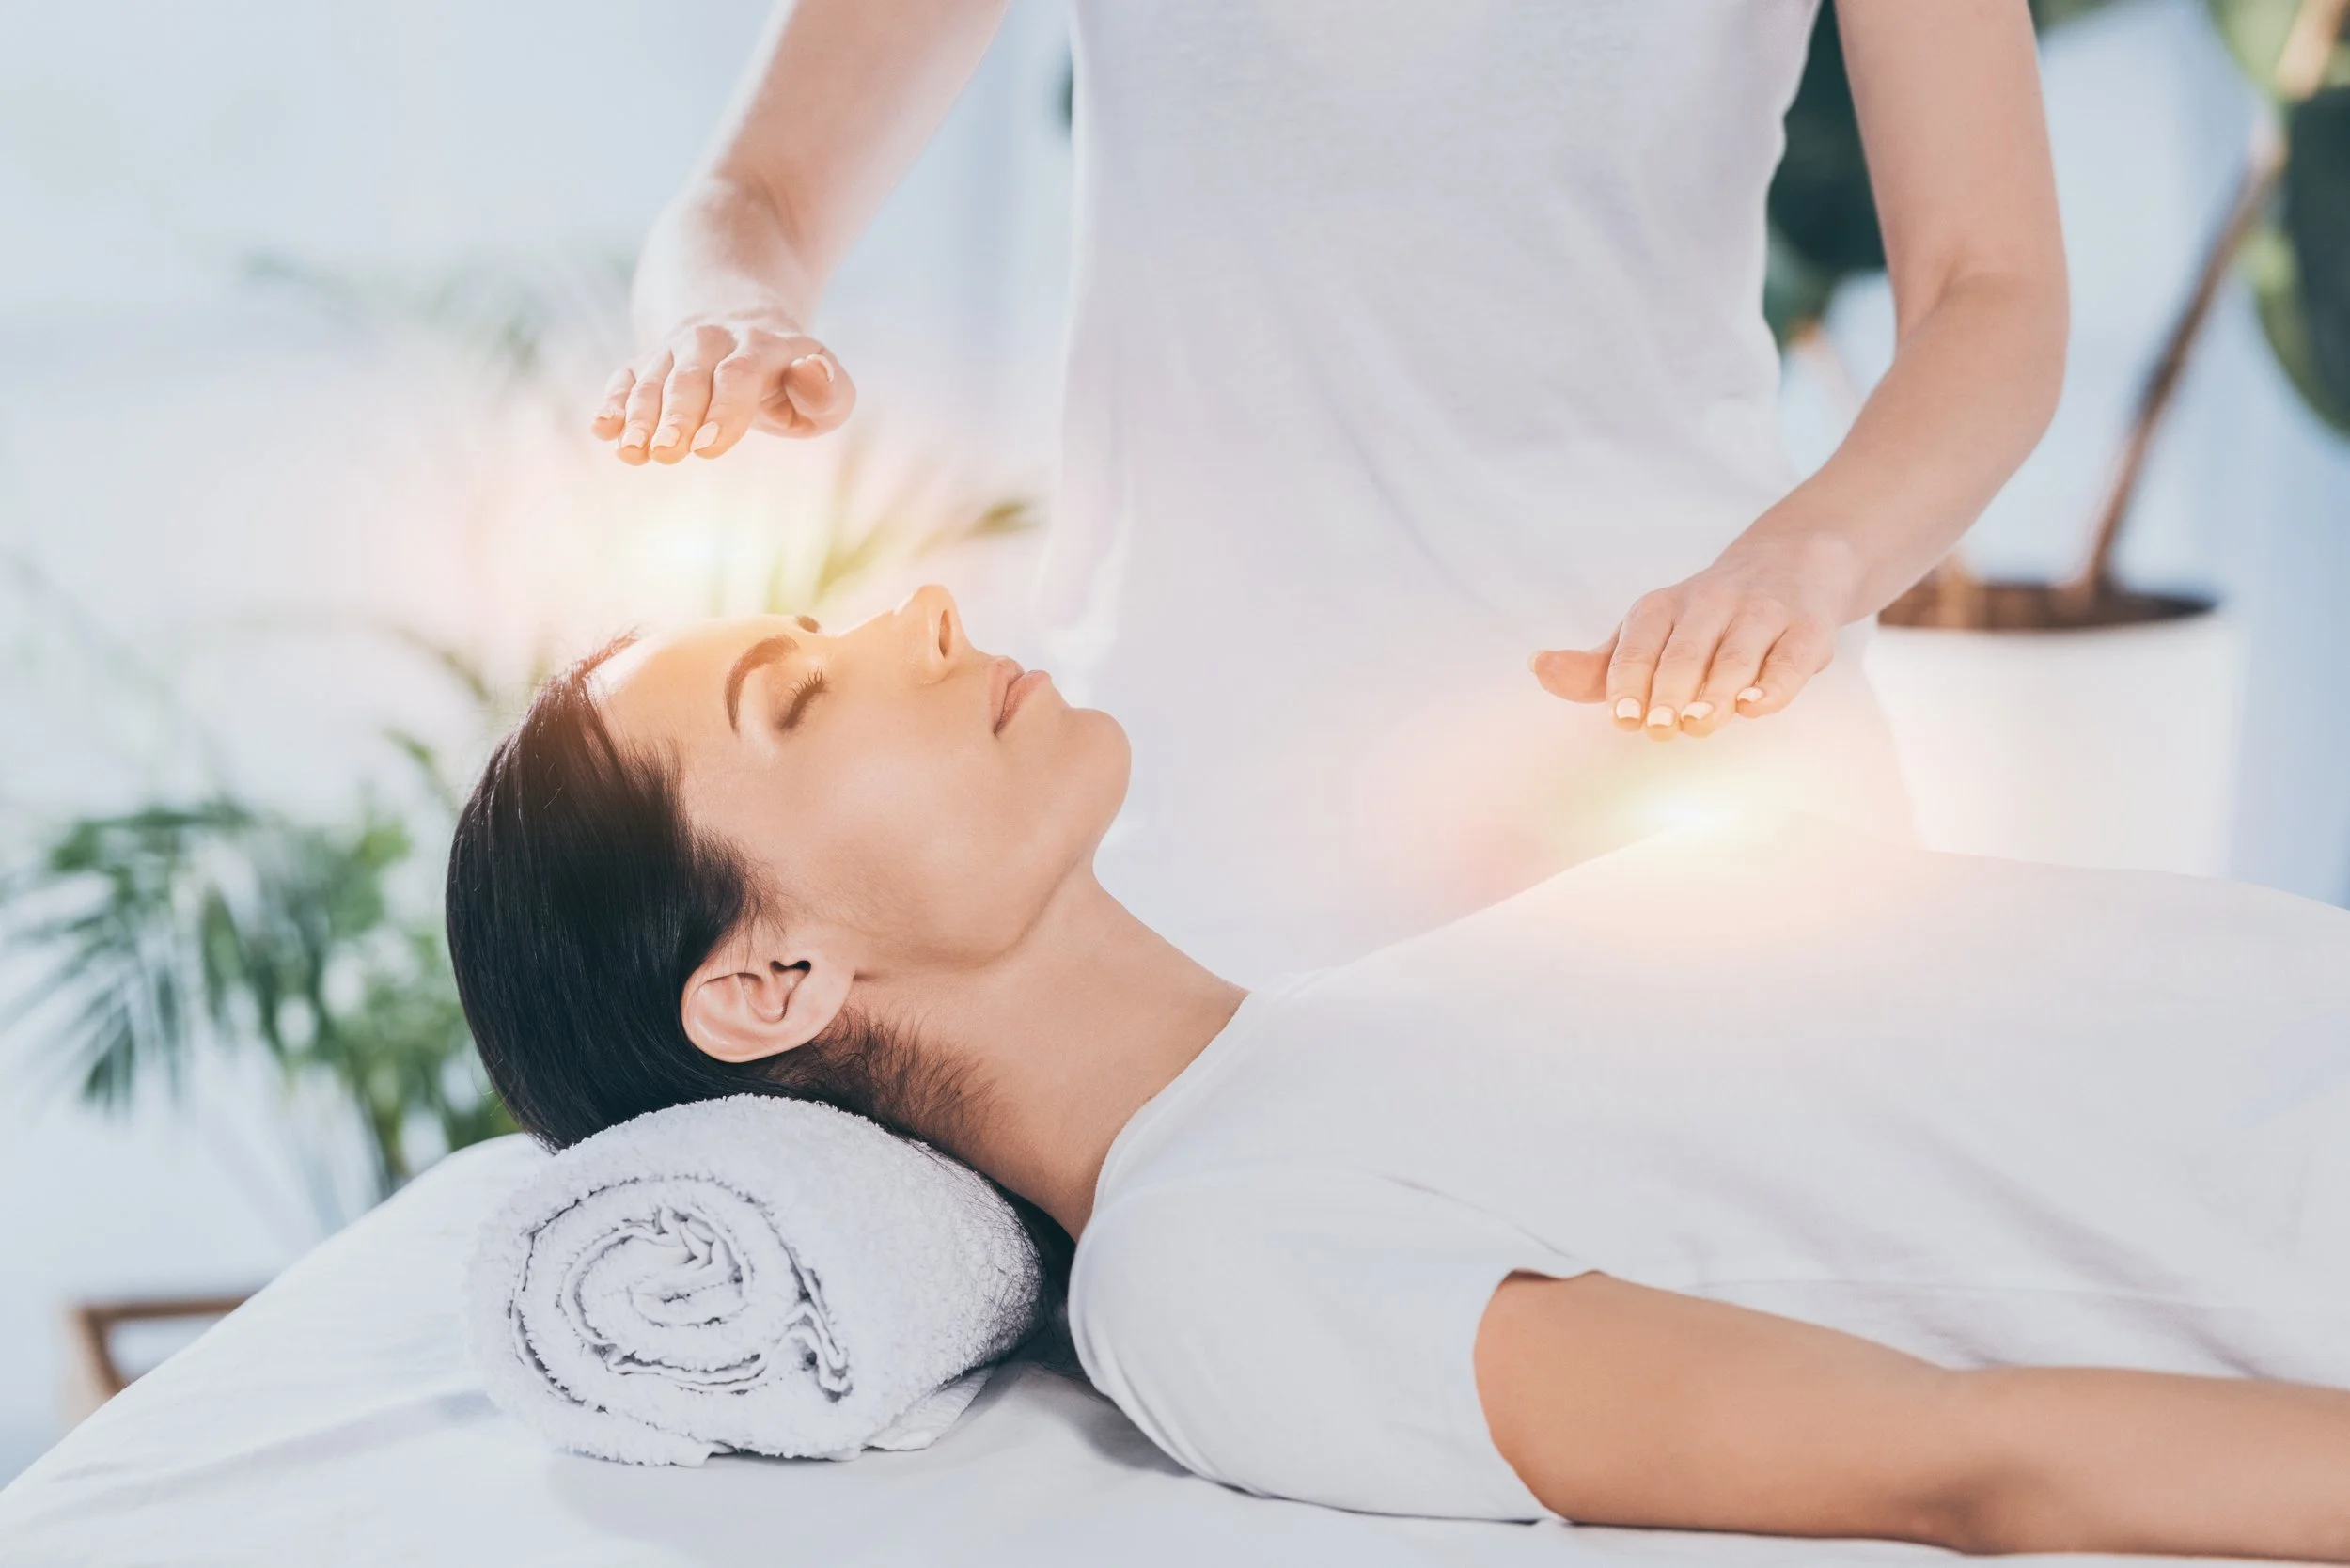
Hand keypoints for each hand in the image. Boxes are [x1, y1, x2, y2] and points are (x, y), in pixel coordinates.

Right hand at [591, 312, 853, 464]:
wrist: (743, 327)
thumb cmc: (794, 382)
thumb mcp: (829, 391)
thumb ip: (829, 392)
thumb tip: (810, 371)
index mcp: (764, 346)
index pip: (739, 375)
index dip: (723, 410)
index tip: (708, 447)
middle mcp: (714, 341)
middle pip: (690, 377)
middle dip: (677, 416)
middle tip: (665, 453)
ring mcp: (676, 350)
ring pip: (653, 379)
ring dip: (639, 416)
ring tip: (631, 452)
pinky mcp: (648, 364)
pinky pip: (625, 378)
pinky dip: (613, 402)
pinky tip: (602, 429)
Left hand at [1529, 545, 1852, 740]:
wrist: (1794, 564)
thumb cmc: (1702, 621)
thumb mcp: (1645, 635)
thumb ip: (1595, 667)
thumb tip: (1537, 667)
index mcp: (1661, 607)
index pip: (1638, 643)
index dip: (1629, 681)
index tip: (1624, 718)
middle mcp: (1710, 603)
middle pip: (1685, 651)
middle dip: (1670, 690)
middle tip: (1660, 728)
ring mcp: (1762, 614)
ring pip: (1735, 655)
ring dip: (1716, 691)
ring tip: (1700, 723)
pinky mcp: (1807, 630)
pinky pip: (1790, 659)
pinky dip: (1773, 684)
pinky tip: (1755, 707)